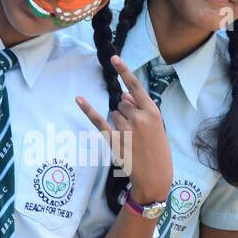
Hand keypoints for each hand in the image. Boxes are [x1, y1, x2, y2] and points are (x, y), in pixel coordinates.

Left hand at [75, 55, 172, 204]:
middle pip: (122, 103)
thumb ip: (141, 109)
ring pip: (114, 114)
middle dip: (126, 113)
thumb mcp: (158, 128)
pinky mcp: (114, 140)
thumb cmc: (159, 152)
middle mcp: (139, 118)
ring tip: (131, 140)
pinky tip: (79, 99)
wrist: (155, 178)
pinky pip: (98, 121)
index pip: (136, 87)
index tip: (114, 58)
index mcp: (153, 112)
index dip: (124, 71)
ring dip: (119, 123)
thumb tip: (123, 96)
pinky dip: (88, 109)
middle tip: (137, 132)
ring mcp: (126, 129)